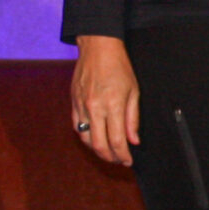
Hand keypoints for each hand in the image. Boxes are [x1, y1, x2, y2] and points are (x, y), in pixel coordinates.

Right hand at [72, 35, 141, 165]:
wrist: (98, 48)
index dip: (123, 155)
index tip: (128, 161)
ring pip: (86, 139)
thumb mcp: (134, 91)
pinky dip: (86, 137)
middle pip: (99, 145)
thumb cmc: (119, 67)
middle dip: (110, 157)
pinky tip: (95, 139)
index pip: (117, 140)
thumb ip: (133, 118)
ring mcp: (82, 106)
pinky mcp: (73, 102)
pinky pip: (77, 126)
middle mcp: (95, 108)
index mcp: (113, 105)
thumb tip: (133, 140)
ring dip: (97, 150)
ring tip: (108, 152)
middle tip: (118, 160)